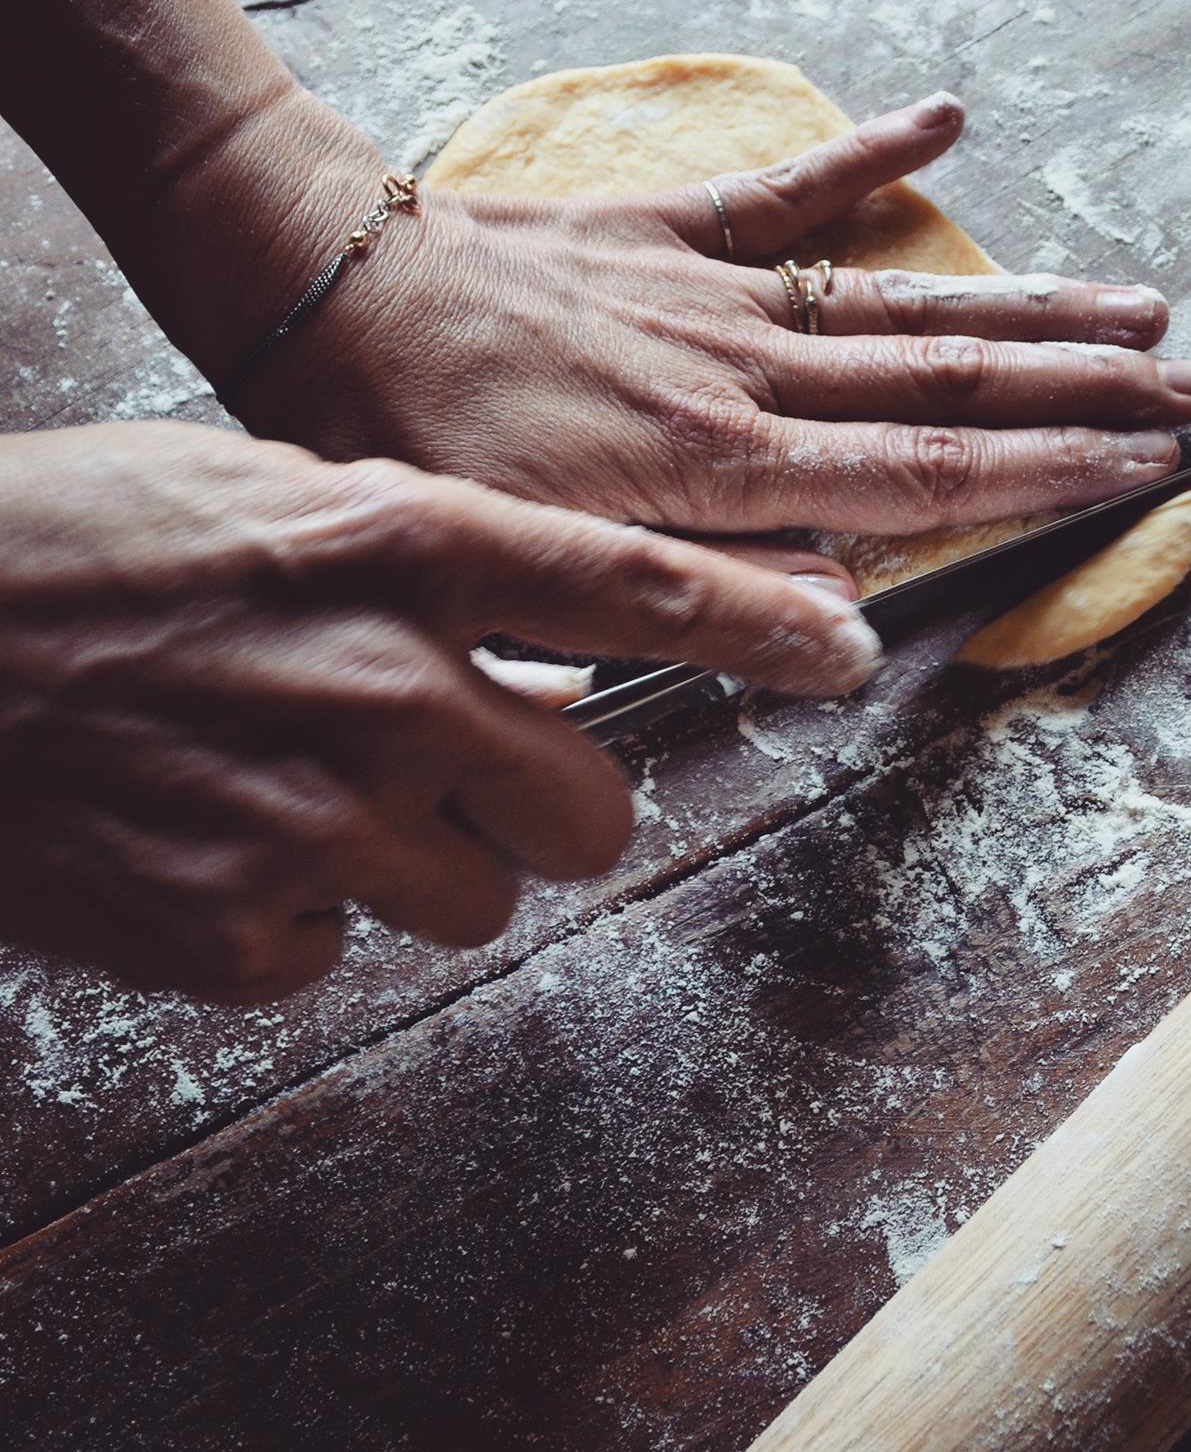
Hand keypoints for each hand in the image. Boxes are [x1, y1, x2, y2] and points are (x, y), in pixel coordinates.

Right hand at [0, 422, 882, 1002]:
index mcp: (396, 545)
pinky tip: (202, 841)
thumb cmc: (68, 550)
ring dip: (417, 861)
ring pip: (478, 895)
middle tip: (453, 768)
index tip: (850, 649)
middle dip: (545, 805)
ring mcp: (311, 814)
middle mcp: (382, 678)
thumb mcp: (263, 501)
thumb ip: (424, 568)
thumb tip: (543, 663)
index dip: (768, 625)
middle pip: (592, 808)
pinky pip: (335, 950)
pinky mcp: (233, 927)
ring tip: (288, 789)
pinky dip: (289, 913)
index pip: (640, 591)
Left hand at [166, 90, 1190, 534]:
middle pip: (955, 382)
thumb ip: (702, 600)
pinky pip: (787, 190)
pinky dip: (868, 153)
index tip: (1150, 464)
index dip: (1051, 472)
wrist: (322, 296)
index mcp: (729, 470)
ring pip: (908, 300)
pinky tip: (949, 121)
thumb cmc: (421, 453)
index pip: (928, 475)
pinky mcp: (670, 231)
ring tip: (1142, 305)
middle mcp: (753, 377)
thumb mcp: (543, 570)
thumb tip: (845, 635)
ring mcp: (720, 296)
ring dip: (1034, 302)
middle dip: (1088, 390)